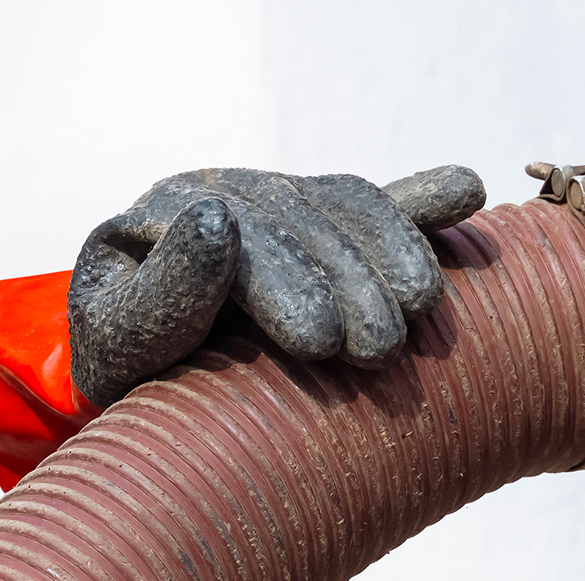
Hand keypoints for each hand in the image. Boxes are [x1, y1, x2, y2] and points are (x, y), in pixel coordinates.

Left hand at [67, 165, 485, 406]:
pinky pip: (376, 205)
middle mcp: (224, 193)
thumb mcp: (117, 349)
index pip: (233, 233)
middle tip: (377, 354)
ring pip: (345, 205)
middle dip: (348, 282)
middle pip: (299, 218)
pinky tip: (467, 191)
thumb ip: (158, 296)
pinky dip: (424, 202)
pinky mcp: (322, 222)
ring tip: (420, 312)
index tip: (319, 342)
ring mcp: (278, 201)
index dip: (284, 282)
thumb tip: (215, 220)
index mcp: (161, 216)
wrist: (148, 384)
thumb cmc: (130, 376)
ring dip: (393, 252)